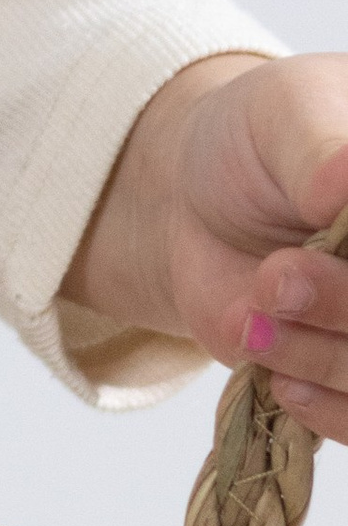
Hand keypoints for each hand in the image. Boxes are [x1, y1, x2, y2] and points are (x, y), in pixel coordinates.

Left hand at [66, 53, 347, 440]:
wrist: (193, 200)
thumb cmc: (256, 143)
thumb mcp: (286, 116)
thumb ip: (322, 149)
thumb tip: (345, 179)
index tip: (331, 229)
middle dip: (346, 306)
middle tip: (280, 276)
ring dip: (323, 355)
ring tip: (258, 315)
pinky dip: (328, 410)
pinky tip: (281, 378)